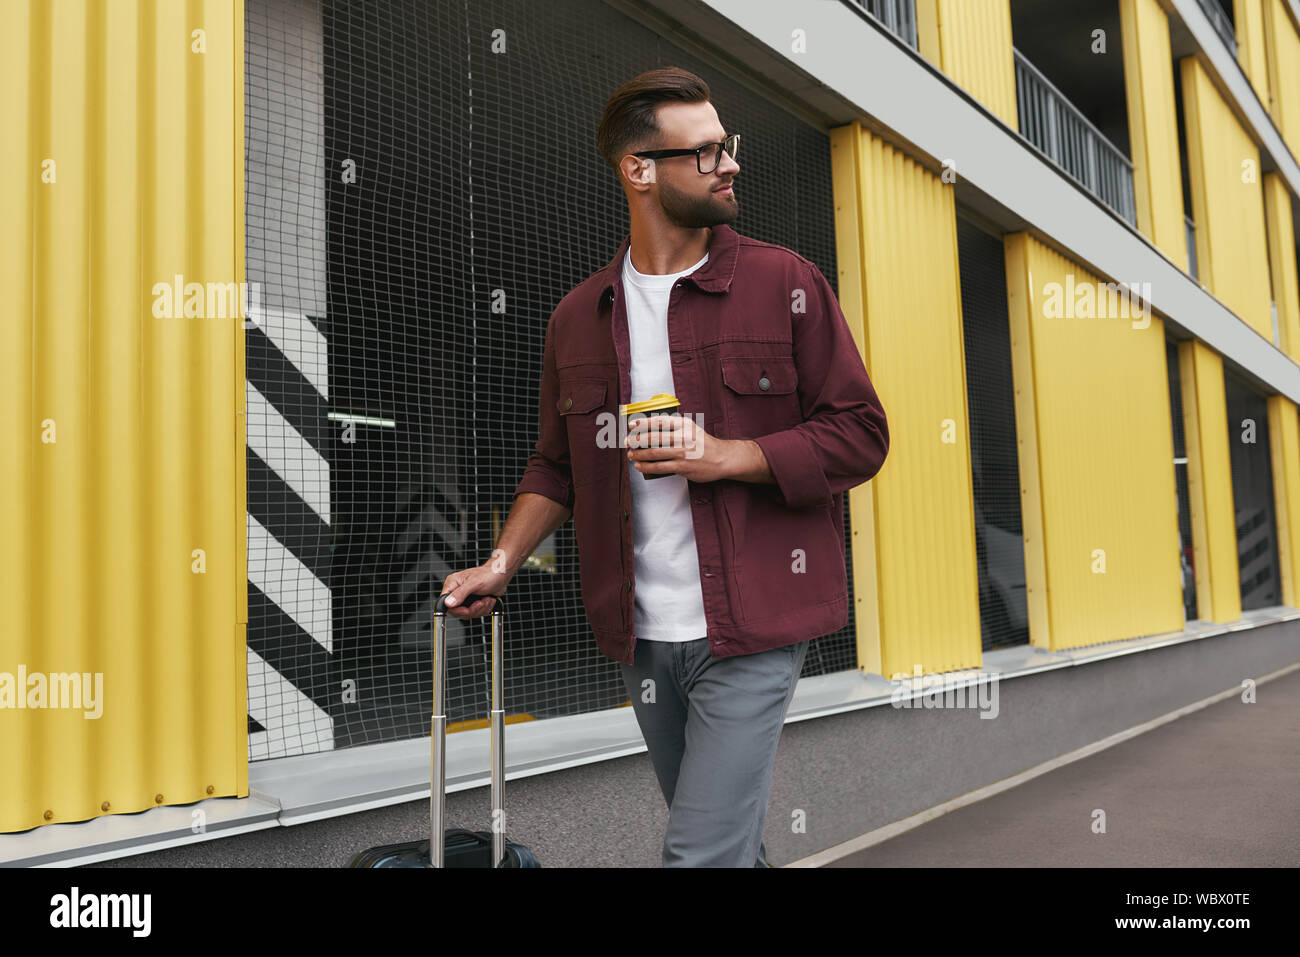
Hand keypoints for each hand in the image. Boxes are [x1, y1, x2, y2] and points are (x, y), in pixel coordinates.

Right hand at [439, 563, 507, 619]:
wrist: (501, 576)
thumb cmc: (489, 574)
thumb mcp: (474, 583)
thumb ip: (460, 593)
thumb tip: (448, 603)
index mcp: (453, 583)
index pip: (445, 602)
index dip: (456, 609)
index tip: (466, 609)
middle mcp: (457, 591)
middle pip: (457, 611)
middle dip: (472, 609)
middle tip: (480, 602)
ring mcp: (465, 597)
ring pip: (467, 613)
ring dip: (480, 609)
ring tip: (486, 599)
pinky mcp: (473, 602)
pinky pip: (475, 613)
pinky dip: (484, 609)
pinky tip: (488, 600)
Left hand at [626, 414, 745, 482]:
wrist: (721, 458)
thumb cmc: (704, 443)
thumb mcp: (691, 428)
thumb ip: (674, 426)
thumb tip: (650, 428)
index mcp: (684, 425)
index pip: (659, 421)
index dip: (642, 423)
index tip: (631, 425)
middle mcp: (683, 437)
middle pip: (653, 437)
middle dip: (636, 440)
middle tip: (627, 441)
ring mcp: (682, 453)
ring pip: (654, 453)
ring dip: (638, 454)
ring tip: (630, 455)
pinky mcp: (682, 467)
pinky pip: (660, 467)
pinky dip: (647, 467)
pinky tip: (639, 466)